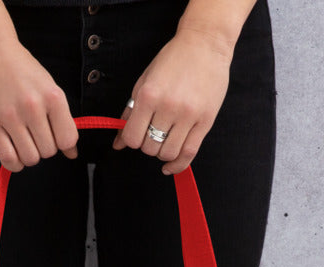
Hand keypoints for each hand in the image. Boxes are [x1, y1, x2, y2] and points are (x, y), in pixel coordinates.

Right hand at [0, 38, 78, 171]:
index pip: (67, 139)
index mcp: (53, 96)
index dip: (62, 143)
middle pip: (48, 151)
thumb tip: (72, 153)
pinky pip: (8, 159)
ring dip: (29, 155)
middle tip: (34, 134)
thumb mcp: (48, 87)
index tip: (53, 135)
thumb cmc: (22, 69)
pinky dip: (14, 163)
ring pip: (30, 158)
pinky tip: (14, 153)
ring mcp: (10, 116)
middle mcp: (33, 106)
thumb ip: (62, 120)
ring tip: (23, 141)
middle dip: (44, 147)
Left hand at [112, 27, 232, 174]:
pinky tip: (170, 166)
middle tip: (153, 132)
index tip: (137, 133)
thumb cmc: (172, 61)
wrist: (205, 44)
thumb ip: (130, 113)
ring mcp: (188, 115)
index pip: (132, 138)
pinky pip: (189, 154)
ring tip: (165, 140)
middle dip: (148, 145)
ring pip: (168, 153)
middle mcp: (168, 107)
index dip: (132, 140)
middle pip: (150, 148)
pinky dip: (177, 165)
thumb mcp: (145, 82)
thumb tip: (118, 143)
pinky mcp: (205, 121)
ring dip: (163, 153)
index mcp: (149, 95)